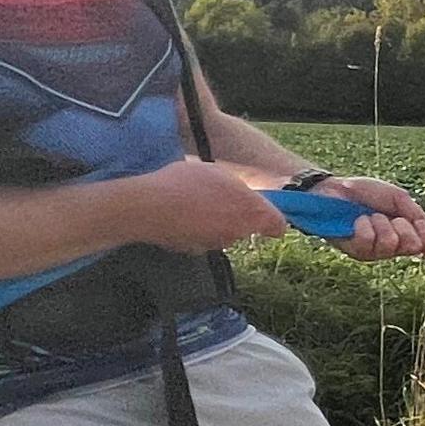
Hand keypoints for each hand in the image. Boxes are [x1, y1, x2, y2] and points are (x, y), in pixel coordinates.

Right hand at [119, 160, 291, 253]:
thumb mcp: (219, 174)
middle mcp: (236, 233)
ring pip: (224, 233)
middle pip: (247, 227)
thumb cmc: (185, 184)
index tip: (270, 218)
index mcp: (250, 212)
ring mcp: (214, 244)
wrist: (147, 207)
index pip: (277, 225)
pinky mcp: (194, 250)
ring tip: (196, 203)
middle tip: (221, 197)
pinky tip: (182, 214)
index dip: (274, 221)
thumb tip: (244, 197)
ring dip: (216, 222)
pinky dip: (197, 229)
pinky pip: (202, 238)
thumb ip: (240, 189)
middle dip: (239, 216)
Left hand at [299, 173, 424, 261]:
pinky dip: (365, 225)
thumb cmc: (365, 194)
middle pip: (414, 247)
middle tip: (393, 217)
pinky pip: (370, 240)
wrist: (335, 190)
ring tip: (370, 215)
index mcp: (408, 234)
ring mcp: (375, 252)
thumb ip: (418, 216)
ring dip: (382, 223)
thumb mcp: (398, 199)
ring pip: (392, 243)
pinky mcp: (356, 251)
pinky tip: (357, 220)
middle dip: (406, 226)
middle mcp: (394, 247)